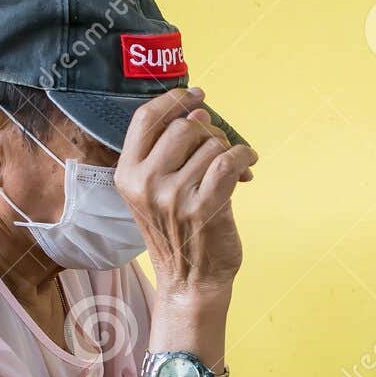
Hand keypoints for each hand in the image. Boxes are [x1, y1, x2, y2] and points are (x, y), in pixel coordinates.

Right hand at [115, 87, 258, 295]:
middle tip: (220, 146)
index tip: (196, 94)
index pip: (146, 118)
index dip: (174, 99)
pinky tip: (248, 165)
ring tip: (234, 167)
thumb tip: (200, 112)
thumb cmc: (177, 233)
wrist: (190, 282)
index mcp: (127, 174)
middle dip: (210, 131)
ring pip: (211, 144)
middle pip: (185, 127)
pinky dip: (244, 157)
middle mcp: (145, 183)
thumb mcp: (153, 193)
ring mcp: (173, 196)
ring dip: (229, 150)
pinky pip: (228, 162)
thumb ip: (166, 154)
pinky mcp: (203, 208)